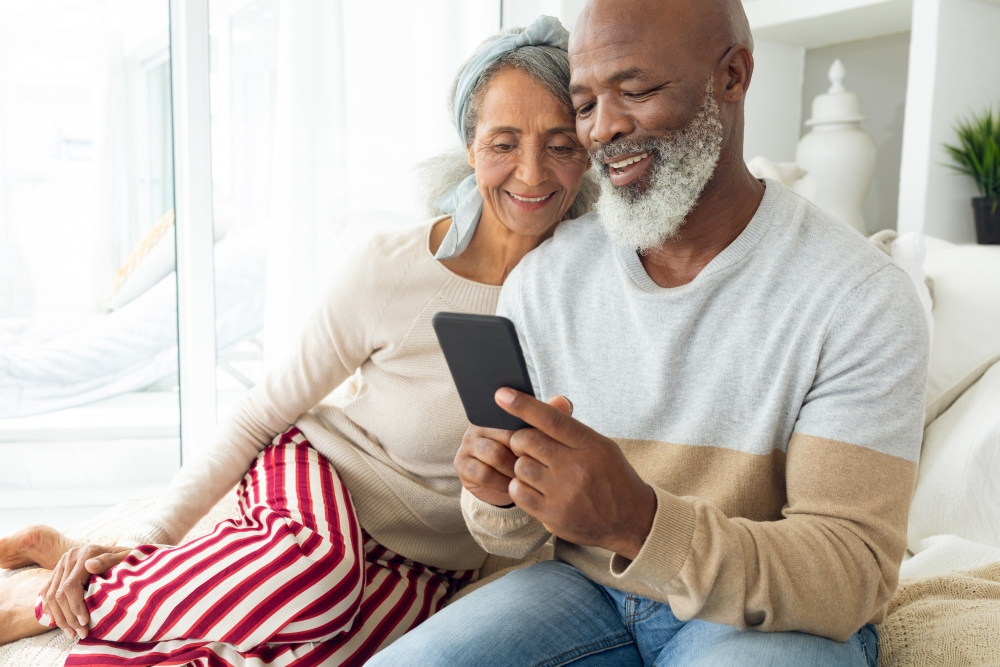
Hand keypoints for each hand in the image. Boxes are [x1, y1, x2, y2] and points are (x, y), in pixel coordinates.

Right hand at [40, 544, 130, 638]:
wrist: (119, 551)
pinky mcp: (57, 571)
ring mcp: (61, 564)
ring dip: (59, 618)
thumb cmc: (128, 558)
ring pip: (51, 595)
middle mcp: (70, 557)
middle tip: (80, 633)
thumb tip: (89, 565)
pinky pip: (47, 592)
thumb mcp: (124, 556)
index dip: (76, 606)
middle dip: (68, 617)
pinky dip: (49, 608)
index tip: (85, 622)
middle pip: (59, 593)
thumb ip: (108, 560)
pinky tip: (55, 622)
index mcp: (86, 553)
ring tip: (71, 633)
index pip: (72, 585)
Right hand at [455, 396, 573, 506]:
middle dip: (524, 453)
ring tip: (526, 476)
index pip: (513, 415)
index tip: (541, 447)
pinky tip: (511, 485)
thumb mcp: (540, 437)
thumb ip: (553, 417)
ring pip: (495, 455)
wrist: (507, 486)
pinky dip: (501, 482)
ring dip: (514, 469)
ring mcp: (468, 444)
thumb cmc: (525, 456)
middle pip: (506, 436)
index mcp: (496, 411)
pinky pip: (483, 473)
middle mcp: (478, 424)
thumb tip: (563, 401)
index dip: (530, 433)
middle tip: (538, 465)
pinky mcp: (461, 465)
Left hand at [498, 389, 656, 560]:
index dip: (524, 405)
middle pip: (527, 441)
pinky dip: (521, 488)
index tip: (502, 394)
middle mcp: (577, 467)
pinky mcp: (553, 515)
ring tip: (540, 472)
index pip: (552, 419)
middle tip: (530, 447)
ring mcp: (564, 493)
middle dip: (522, 441)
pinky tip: (535, 489)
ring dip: (523, 466)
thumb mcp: (601, 446)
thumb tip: (548, 402)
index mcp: (590, 445)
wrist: (632, 520)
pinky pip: (518, 492)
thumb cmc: (612, 477)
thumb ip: (572, 428)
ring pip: (520, 467)